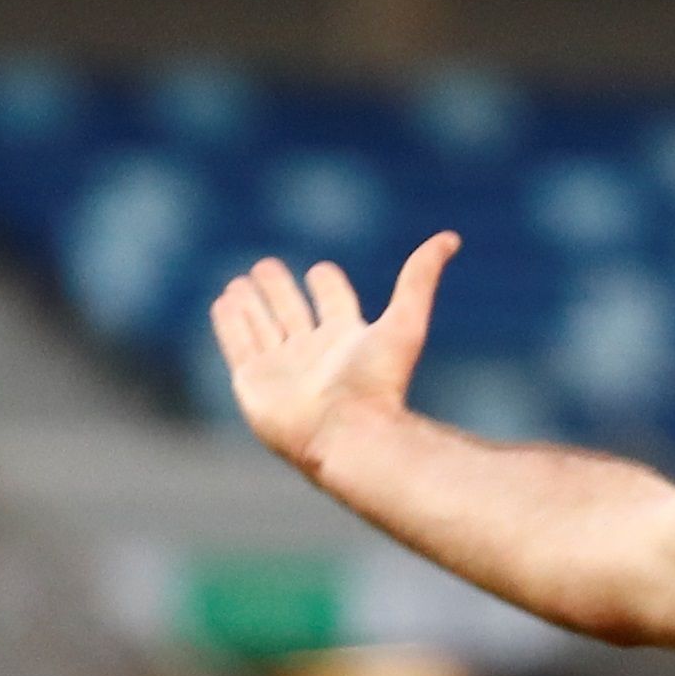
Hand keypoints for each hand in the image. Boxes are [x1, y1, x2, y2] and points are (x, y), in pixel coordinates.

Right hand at [209, 233, 458, 477]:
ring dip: (249, 304)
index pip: (333, 304)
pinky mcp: (253, 382)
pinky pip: (238, 345)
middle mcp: (312, 353)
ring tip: (237, 284)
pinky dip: (229, 324)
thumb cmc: (378, 383)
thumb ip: (420, 278)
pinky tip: (223, 303)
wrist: (347, 436)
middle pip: (292, 312)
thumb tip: (452, 238)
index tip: (320, 271)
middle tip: (265, 266)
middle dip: (279, 289)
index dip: (326, 285)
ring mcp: (281, 369)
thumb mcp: (405, 321)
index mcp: (347, 339)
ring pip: (262, 327)